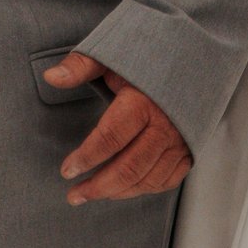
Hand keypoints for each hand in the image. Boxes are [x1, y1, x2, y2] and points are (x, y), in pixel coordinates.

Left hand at [42, 56, 191, 201]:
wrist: (197, 57)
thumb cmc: (150, 56)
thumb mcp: (113, 53)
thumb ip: (81, 66)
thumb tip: (51, 76)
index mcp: (143, 102)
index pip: (110, 139)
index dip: (86, 158)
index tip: (67, 170)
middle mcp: (165, 126)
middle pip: (129, 168)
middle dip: (98, 187)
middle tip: (74, 194)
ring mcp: (180, 141)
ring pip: (148, 180)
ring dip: (117, 193)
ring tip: (92, 194)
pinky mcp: (190, 149)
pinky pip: (167, 180)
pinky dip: (143, 189)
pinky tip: (123, 189)